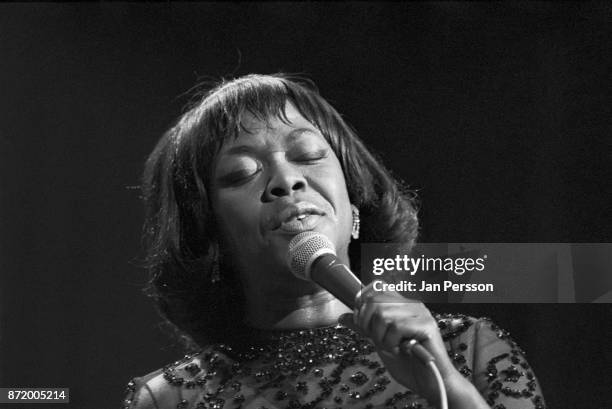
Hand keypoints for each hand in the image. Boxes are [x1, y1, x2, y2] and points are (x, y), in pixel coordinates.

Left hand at [338, 281, 460, 404]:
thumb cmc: (408, 363)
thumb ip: (364, 328)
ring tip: (393, 347)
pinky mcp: (427, 325)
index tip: (362, 322)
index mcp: (402, 304)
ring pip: (383, 314)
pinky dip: (392, 342)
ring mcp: (420, 313)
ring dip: (381, 337)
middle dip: (367, 323)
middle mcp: (412, 304)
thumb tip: (343, 317)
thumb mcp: (379, 342)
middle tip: (377, 340)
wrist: (429, 383)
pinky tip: (402, 350)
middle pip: (374, 300)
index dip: (362, 301)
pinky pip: (396, 327)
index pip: (377, 285)